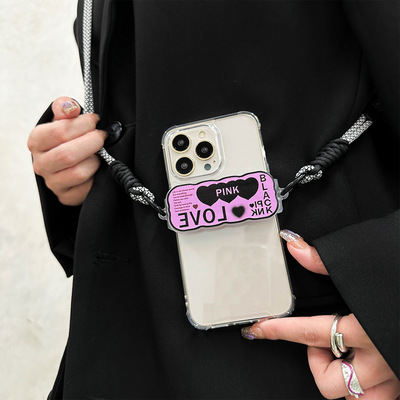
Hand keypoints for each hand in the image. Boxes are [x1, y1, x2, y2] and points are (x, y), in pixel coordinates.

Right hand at [28, 97, 105, 205]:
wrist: (71, 162)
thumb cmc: (68, 138)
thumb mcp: (64, 118)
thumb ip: (65, 107)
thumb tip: (71, 108)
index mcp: (36, 142)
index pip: (59, 132)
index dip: (82, 125)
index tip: (94, 120)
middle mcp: (40, 164)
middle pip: (68, 155)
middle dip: (91, 143)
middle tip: (101, 136)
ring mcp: (53, 183)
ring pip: (78, 173)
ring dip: (94, 161)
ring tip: (98, 154)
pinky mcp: (66, 197)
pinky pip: (86, 189)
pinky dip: (96, 178)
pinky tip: (97, 169)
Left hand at [241, 230, 399, 399]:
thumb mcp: (364, 263)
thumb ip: (325, 259)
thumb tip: (294, 246)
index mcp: (366, 327)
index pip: (307, 332)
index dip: (278, 330)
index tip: (258, 329)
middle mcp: (382, 358)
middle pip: (330, 383)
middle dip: (316, 363)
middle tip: (318, 342)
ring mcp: (399, 373)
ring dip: (345, 382)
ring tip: (343, 357)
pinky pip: (385, 399)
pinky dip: (370, 389)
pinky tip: (368, 368)